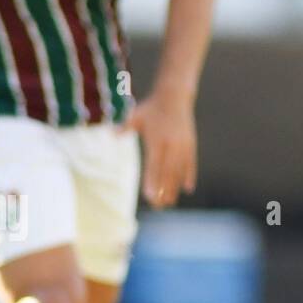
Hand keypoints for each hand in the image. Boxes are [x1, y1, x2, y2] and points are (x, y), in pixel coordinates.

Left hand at [122, 88, 197, 208]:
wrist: (175, 96)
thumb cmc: (152, 108)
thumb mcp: (136, 115)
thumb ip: (125, 127)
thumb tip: (111, 134)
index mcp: (157, 141)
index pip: (154, 166)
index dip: (151, 181)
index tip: (149, 196)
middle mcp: (171, 145)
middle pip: (167, 173)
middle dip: (163, 190)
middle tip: (158, 206)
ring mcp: (183, 145)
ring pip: (179, 171)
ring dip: (175, 188)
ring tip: (170, 202)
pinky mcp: (191, 144)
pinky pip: (191, 163)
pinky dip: (190, 176)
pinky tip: (188, 188)